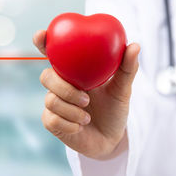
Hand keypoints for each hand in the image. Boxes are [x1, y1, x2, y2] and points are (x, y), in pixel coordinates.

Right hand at [33, 30, 139, 159]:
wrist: (110, 139)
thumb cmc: (114, 110)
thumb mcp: (123, 89)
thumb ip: (127, 68)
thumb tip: (135, 46)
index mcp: (72, 71)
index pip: (53, 52)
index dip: (42, 41)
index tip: (40, 35)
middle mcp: (59, 84)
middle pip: (46, 76)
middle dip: (64, 88)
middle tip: (86, 98)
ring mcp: (53, 103)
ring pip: (51, 100)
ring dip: (72, 110)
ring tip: (88, 116)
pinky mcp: (51, 122)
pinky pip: (52, 119)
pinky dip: (70, 124)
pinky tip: (80, 126)